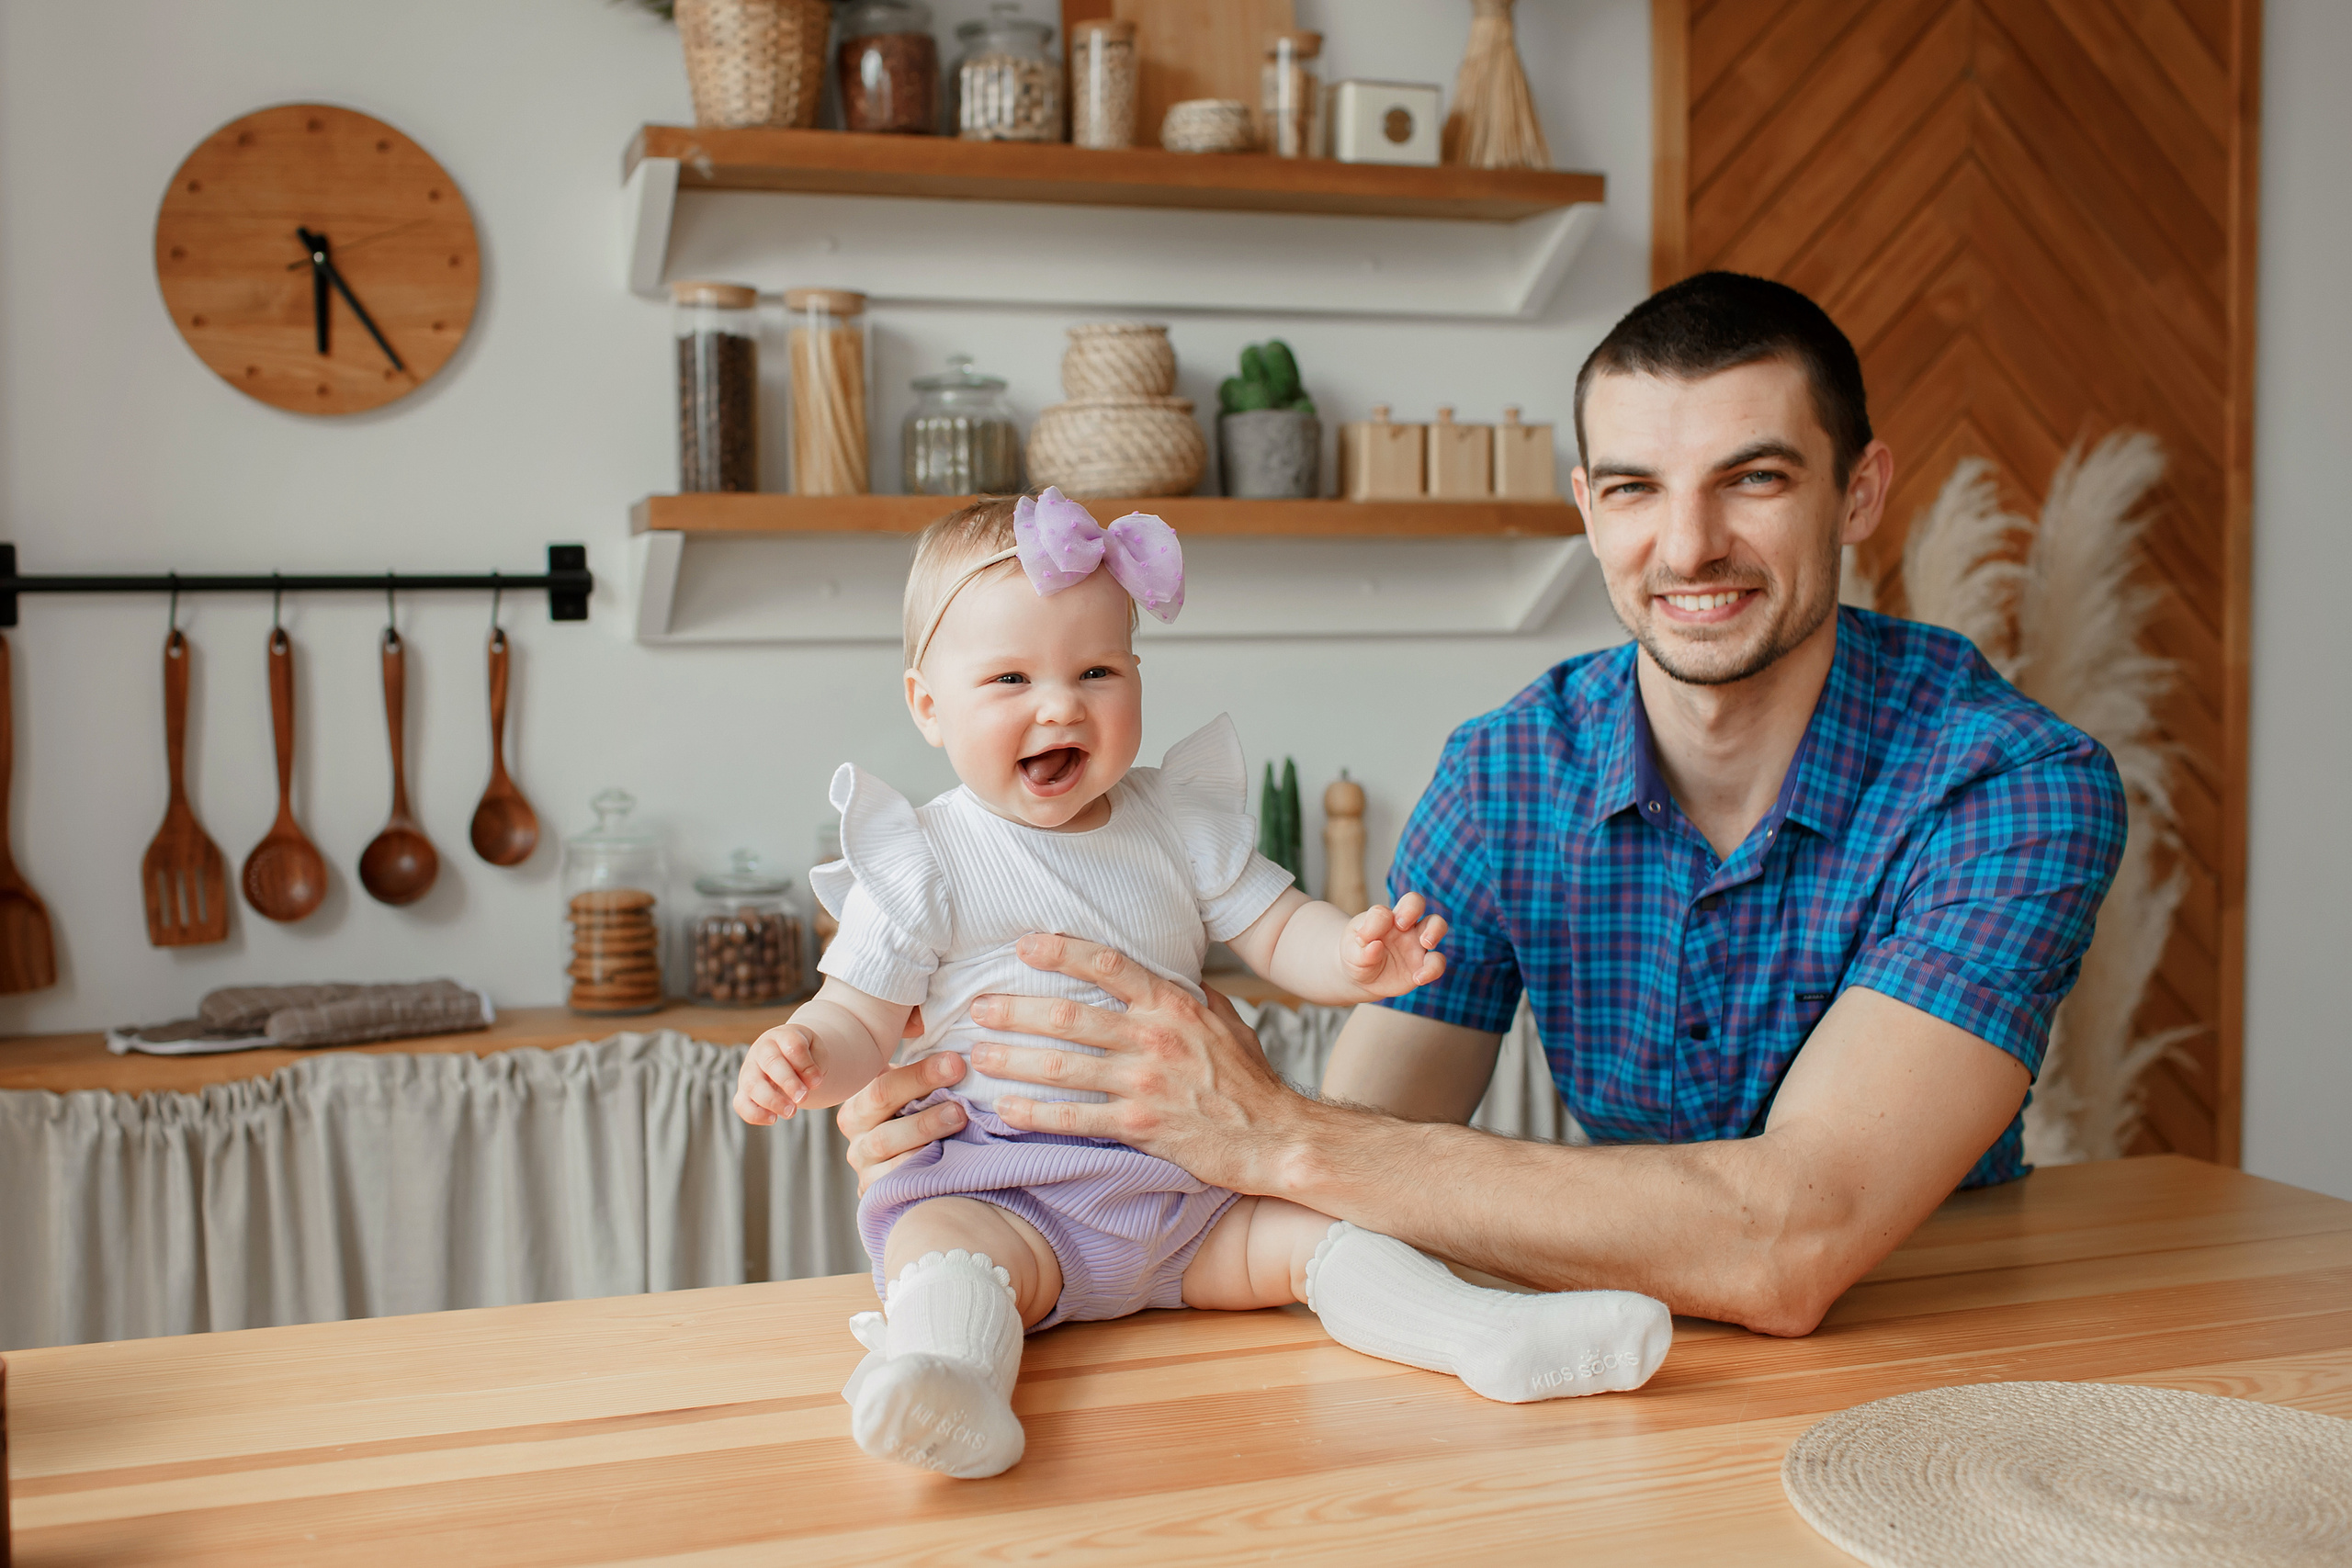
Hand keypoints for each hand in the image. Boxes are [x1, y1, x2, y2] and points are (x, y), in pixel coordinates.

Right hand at [733, 1022, 821, 1125]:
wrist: (785, 1054)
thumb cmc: (803, 1054)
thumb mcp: (815, 1051)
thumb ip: (816, 1064)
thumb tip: (809, 1084)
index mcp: (782, 1036)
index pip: (792, 1045)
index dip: (806, 1065)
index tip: (817, 1082)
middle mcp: (761, 1050)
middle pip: (771, 1062)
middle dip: (788, 1082)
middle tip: (803, 1098)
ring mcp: (749, 1070)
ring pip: (752, 1084)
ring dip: (772, 1100)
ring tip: (791, 1112)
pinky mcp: (743, 1091)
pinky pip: (741, 1104)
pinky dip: (755, 1114)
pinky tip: (773, 1119)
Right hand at [836, 1053, 968, 1193]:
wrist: (910, 1177)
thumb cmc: (917, 1122)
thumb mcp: (911, 1095)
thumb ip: (921, 1068)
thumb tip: (945, 1035)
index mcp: (861, 1102)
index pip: (884, 1083)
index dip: (920, 1072)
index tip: (956, 1061)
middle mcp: (856, 1133)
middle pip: (881, 1104)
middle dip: (922, 1088)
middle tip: (959, 1078)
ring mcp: (864, 1165)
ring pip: (887, 1144)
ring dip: (925, 1127)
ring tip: (959, 1115)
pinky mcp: (876, 1195)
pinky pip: (895, 1181)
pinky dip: (921, 1168)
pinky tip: (949, 1156)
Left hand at [969, 933, 1308, 1190]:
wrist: (1276, 1138)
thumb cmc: (1249, 1079)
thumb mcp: (1225, 1021)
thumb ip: (1186, 996)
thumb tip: (1162, 970)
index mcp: (1172, 1006)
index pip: (1108, 966)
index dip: (1062, 952)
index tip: (1024, 945)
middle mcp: (1154, 1039)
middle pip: (1069, 1016)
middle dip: (1016, 1010)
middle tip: (978, 1007)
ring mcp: (1144, 1084)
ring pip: (1062, 1067)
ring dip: (1014, 1059)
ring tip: (978, 1054)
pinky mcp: (1140, 1127)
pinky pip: (1075, 1119)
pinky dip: (1035, 1115)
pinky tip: (1005, 1110)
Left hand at [1340, 892, 1447, 997]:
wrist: (1364, 978)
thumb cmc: (1357, 957)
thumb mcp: (1351, 955)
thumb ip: (1361, 952)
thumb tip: (1375, 946)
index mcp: (1382, 918)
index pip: (1382, 912)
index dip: (1374, 924)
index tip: (1362, 940)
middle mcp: (1403, 926)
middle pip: (1416, 902)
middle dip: (1412, 908)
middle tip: (1402, 925)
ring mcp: (1416, 943)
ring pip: (1437, 924)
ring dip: (1434, 930)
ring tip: (1426, 942)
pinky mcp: (1424, 964)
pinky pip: (1438, 962)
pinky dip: (1432, 969)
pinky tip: (1418, 978)